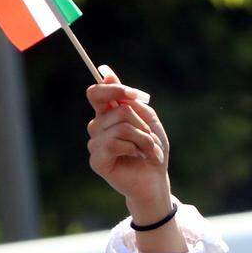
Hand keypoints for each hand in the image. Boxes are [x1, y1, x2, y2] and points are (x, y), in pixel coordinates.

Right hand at [86, 65, 172, 221]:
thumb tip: (106, 72)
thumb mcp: (148, 120)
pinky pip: (113, 143)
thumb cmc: (153, 151)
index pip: (97, 92)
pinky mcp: (97, 160)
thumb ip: (130, 99)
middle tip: (151, 138)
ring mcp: (95, 144)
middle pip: (118, 109)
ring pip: (121, 127)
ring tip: (149, 151)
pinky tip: (139, 158)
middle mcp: (97, 127)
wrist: (156, 180)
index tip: (138, 96)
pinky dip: (134, 149)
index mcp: (107, 115)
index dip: (115, 89)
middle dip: (143, 123)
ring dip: (144, 139)